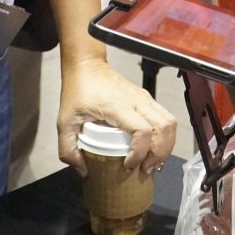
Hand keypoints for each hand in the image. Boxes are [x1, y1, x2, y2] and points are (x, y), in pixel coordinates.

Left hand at [57, 59, 177, 176]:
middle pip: (163, 128)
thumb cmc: (78, 88)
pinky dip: (165, 136)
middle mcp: (136, 100)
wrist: (86, 65)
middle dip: (159, 153)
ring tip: (154, 162)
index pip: (142, 130)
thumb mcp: (65, 121)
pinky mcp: (146, 98)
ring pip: (169, 122)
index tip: (128, 165)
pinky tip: (154, 148)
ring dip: (166, 145)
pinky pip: (165, 118)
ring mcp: (144, 98)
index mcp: (118, 105)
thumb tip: (83, 170)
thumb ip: (67, 149)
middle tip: (146, 169)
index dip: (140, 152)